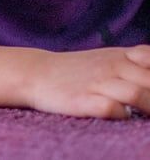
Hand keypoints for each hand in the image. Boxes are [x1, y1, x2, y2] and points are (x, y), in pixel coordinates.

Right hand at [26, 45, 149, 118]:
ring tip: (143, 114)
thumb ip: (136, 62)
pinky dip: (122, 115)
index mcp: (120, 56)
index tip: (148, 86)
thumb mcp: (107, 58)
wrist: (34, 72)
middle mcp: (111, 67)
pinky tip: (120, 115)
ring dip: (147, 106)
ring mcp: (96, 84)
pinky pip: (111, 109)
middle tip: (148, 104)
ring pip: (136, 94)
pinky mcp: (81, 101)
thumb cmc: (76, 70)